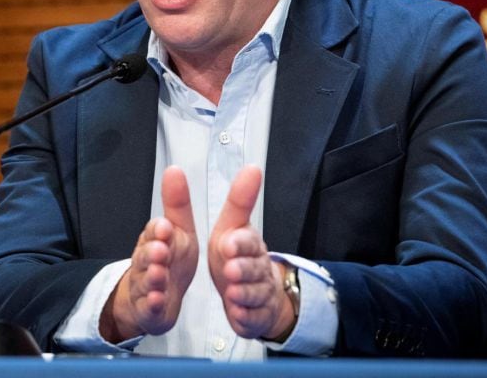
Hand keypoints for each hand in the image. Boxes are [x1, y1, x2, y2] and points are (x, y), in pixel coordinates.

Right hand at [101, 166, 197, 340]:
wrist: (156, 296)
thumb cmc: (170, 260)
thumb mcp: (179, 231)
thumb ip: (177, 203)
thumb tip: (174, 169)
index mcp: (156, 240)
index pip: (154, 232)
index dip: (158, 230)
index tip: (166, 227)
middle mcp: (147, 261)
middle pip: (146, 255)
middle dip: (152, 253)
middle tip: (161, 250)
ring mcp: (146, 285)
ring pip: (146, 280)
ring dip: (152, 277)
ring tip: (160, 275)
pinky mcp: (149, 308)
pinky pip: (149, 306)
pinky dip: (152, 303)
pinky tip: (158, 301)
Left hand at [207, 165, 294, 339]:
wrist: (256, 292)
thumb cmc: (238, 255)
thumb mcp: (233, 226)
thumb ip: (240, 200)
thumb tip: (253, 168)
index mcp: (249, 245)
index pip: (248, 241)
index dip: (240, 243)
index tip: (228, 243)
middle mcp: (257, 269)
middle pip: (253, 270)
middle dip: (242, 270)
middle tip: (230, 270)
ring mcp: (258, 294)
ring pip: (253, 295)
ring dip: (243, 294)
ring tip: (232, 292)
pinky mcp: (254, 317)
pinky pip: (251, 319)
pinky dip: (245, 317)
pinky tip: (237, 314)